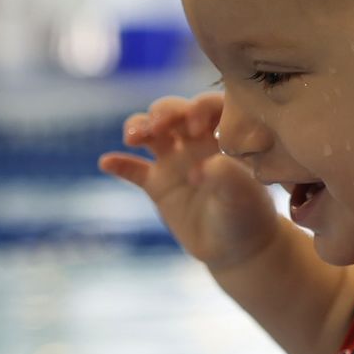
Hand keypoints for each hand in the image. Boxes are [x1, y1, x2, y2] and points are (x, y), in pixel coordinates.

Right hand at [99, 93, 282, 271]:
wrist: (235, 247)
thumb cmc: (247, 214)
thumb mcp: (243, 195)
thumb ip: (228, 175)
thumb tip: (201, 167)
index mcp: (223, 133)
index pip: (208, 105)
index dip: (198, 108)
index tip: (194, 126)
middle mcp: (196, 140)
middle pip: (173, 112)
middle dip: (163, 112)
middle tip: (158, 127)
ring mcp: (174, 160)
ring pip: (150, 133)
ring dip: (138, 127)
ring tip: (132, 138)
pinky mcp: (157, 184)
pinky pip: (134, 170)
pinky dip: (120, 164)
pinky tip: (107, 162)